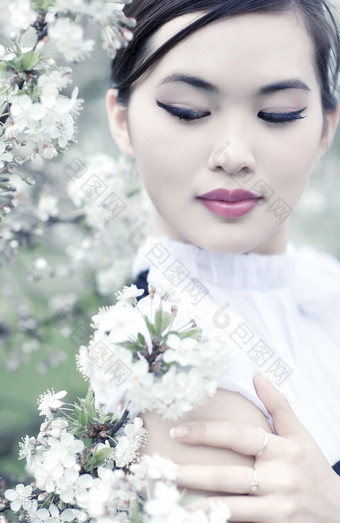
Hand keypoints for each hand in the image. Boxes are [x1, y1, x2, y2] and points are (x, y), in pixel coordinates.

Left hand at [170, 373, 339, 521]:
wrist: (337, 512)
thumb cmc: (313, 468)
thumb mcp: (301, 434)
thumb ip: (278, 405)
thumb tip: (257, 374)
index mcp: (283, 448)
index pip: (239, 436)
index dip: (207, 433)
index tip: (179, 431)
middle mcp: (280, 477)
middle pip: (228, 475)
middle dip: (192, 473)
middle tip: (160, 468)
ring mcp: (278, 506)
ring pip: (231, 506)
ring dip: (198, 503)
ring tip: (168, 498)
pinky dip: (217, 520)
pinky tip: (193, 518)